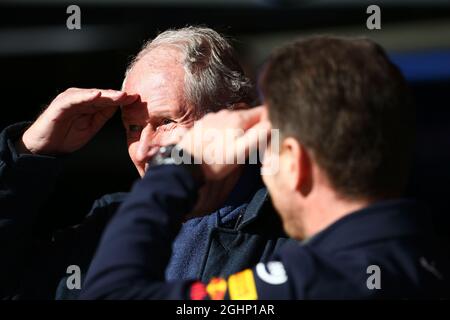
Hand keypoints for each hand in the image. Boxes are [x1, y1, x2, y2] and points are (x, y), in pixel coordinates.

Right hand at [17, 88, 137, 154]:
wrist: (46, 148)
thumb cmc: (67, 136)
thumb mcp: (92, 126)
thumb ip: (103, 115)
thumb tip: (119, 106)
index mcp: (88, 103)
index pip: (108, 99)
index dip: (122, 99)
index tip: (137, 100)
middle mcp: (80, 98)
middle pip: (102, 95)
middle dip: (118, 95)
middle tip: (133, 96)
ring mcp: (70, 99)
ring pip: (91, 94)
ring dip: (106, 94)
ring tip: (120, 95)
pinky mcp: (60, 104)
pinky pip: (75, 99)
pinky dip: (86, 96)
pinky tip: (97, 95)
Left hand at [178, 106, 270, 181]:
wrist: (185, 164)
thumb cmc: (215, 161)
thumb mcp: (240, 152)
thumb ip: (257, 136)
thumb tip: (271, 123)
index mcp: (238, 119)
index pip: (262, 112)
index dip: (269, 121)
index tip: (270, 133)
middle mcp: (226, 113)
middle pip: (248, 115)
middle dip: (254, 125)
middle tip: (255, 143)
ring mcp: (213, 117)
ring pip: (234, 119)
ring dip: (239, 128)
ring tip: (237, 145)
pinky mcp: (203, 123)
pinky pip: (221, 123)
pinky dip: (225, 130)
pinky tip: (222, 142)